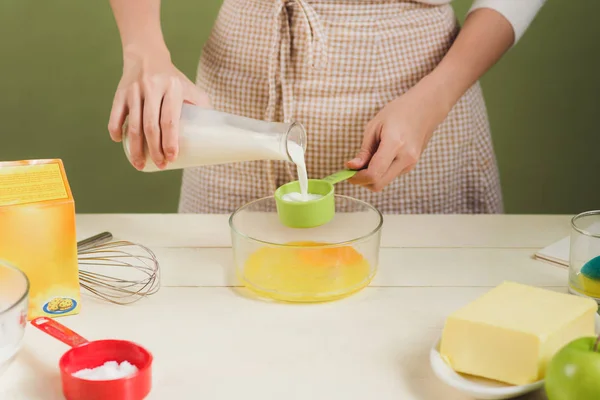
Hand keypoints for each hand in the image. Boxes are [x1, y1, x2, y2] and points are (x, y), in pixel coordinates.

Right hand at [108, 47, 210, 169]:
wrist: (146, 55)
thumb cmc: (172, 79)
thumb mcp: (189, 87)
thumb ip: (202, 105)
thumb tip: (216, 131)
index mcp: (172, 88)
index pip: (170, 120)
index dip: (170, 141)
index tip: (172, 158)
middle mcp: (152, 88)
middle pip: (151, 126)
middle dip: (155, 150)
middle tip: (160, 165)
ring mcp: (134, 91)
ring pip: (132, 124)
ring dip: (135, 148)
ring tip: (140, 164)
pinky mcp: (120, 92)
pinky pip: (115, 115)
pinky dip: (115, 130)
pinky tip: (120, 142)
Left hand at [346, 80, 447, 191]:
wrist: (425, 109)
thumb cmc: (398, 112)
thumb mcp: (374, 126)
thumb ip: (364, 150)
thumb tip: (351, 167)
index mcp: (395, 144)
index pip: (373, 174)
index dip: (356, 177)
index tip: (347, 171)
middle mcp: (406, 158)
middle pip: (378, 184)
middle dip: (362, 181)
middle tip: (352, 169)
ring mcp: (411, 164)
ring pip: (384, 182)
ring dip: (370, 177)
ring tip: (366, 159)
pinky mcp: (411, 166)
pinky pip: (390, 175)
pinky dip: (380, 172)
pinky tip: (378, 158)